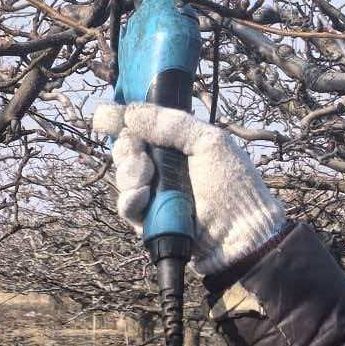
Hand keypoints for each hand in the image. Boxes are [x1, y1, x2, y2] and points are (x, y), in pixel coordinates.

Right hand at [83, 100, 289, 268]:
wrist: (241, 233)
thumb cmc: (233, 185)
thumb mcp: (208, 142)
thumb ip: (170, 124)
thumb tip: (130, 112)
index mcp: (179, 144)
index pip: (141, 128)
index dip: (121, 121)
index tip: (103, 117)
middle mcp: (165, 167)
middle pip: (126, 150)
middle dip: (127, 149)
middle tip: (141, 156)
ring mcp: (157, 194)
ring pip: (123, 178)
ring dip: (130, 174)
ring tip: (147, 180)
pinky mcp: (151, 220)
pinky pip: (127, 206)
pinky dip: (131, 200)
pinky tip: (143, 197)